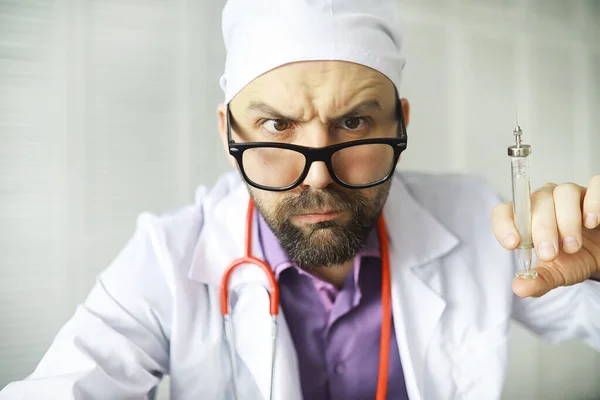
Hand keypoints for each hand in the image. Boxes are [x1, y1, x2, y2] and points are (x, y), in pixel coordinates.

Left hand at [492, 175, 599, 297]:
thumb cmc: (575, 257)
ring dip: (566, 221)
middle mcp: (546, 200)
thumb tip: (520, 288)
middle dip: (542, 230)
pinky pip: (594, 185)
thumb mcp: (557, 273)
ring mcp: (572, 194)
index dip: (504, 224)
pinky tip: (591, 222)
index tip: (512, 244)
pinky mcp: (596, 193)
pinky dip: (592, 203)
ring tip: (572, 246)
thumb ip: (539, 280)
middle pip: (537, 202)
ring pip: (563, 192)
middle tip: (550, 254)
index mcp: (528, 217)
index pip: (505, 211)